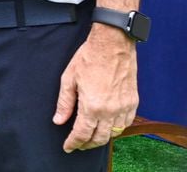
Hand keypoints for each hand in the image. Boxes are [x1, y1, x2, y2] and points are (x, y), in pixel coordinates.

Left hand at [52, 25, 137, 151]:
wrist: (112, 45)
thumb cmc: (88, 58)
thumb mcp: (68, 79)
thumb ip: (64, 103)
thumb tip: (59, 120)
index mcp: (92, 106)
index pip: (82, 133)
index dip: (74, 142)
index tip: (68, 147)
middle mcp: (110, 111)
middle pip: (99, 138)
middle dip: (87, 144)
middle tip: (78, 144)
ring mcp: (124, 107)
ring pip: (114, 133)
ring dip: (102, 138)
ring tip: (91, 137)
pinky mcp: (133, 102)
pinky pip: (126, 123)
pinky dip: (117, 129)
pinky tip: (109, 127)